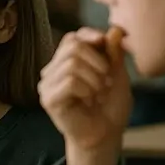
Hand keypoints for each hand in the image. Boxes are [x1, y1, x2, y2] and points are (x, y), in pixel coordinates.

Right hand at [39, 27, 132, 152]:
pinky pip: (70, 81)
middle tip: (107, 80)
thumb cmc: (110, 106)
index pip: (72, 38)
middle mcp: (53, 70)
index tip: (107, 46)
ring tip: (99, 92)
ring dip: (94, 78)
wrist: (106, 135)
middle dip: (98, 61)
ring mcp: (47, 84)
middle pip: (72, 45)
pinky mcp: (48, 99)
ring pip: (72, 63)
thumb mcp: (117, 74)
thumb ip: (113, 53)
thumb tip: (115, 30)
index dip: (91, 37)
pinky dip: (87, 89)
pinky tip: (89, 100)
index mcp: (66, 62)